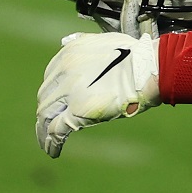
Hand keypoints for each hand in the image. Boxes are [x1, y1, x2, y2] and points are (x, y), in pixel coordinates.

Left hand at [35, 0, 160, 157]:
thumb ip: (84, 44)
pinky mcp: (77, 112)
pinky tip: (53, 151)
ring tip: (47, 142)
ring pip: (46, 115)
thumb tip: (70, 41)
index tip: (58, 100)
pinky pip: (55, 131)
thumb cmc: (135, 55)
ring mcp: (69, 92)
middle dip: (47, 110)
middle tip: (51, 122)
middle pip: (46, 97)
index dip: (53, 91)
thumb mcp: (103, 41)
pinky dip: (51, 142)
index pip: (51, 77)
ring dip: (44, 130)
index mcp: (69, 53)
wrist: (147, 67)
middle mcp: (64, 71)